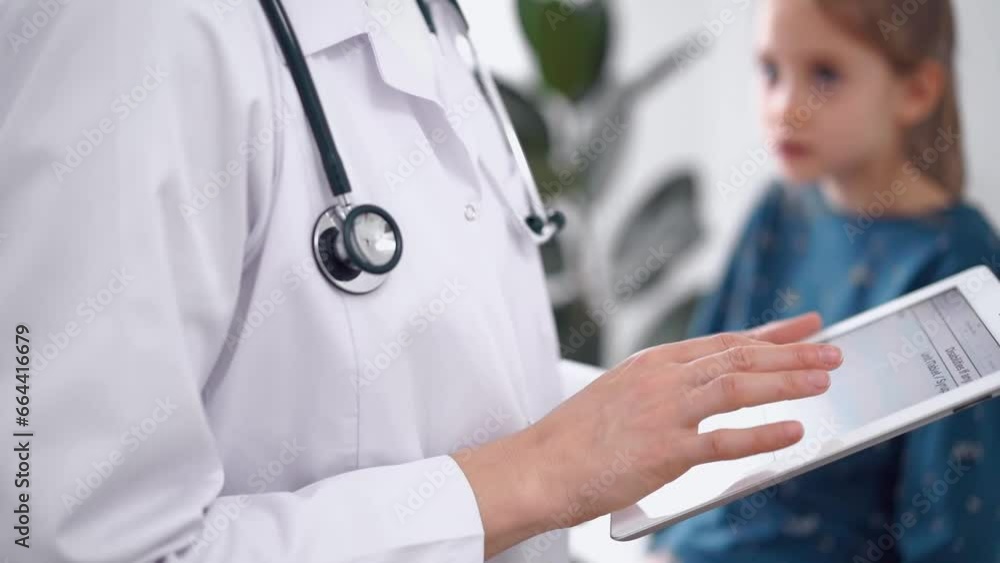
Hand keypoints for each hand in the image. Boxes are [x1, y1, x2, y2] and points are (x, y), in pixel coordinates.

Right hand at [456, 314, 839, 557]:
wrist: (540, 466)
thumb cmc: (576, 436)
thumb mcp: (621, 393)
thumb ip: (665, 387)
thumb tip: (706, 389)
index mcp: (654, 363)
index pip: (725, 341)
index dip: (772, 333)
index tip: (807, 326)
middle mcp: (662, 379)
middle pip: (739, 357)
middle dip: (791, 352)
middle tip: (831, 352)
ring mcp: (664, 412)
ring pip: (737, 387)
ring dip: (785, 381)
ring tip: (822, 380)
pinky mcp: (663, 451)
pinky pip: (723, 440)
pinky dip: (761, 433)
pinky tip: (792, 429)